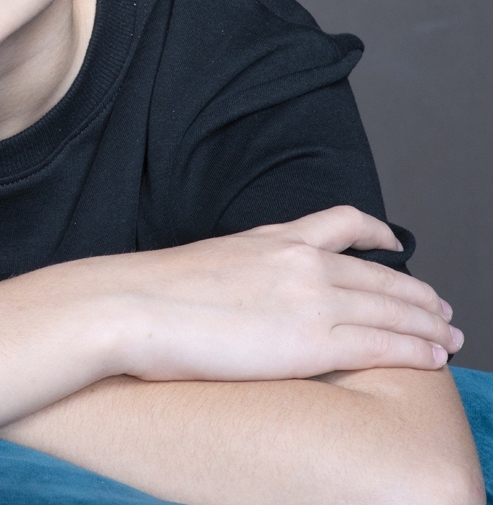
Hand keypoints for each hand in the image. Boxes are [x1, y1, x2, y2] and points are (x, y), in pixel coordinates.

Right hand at [99, 206, 462, 381]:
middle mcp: (298, 260)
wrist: (133, 306)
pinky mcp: (312, 340)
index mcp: (270, 238)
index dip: (377, 233)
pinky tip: (433, 357)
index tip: (393, 241)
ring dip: (429, 322)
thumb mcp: (206, 262)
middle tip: (441, 307)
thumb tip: (240, 293)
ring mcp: (309, 299)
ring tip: (449, 335)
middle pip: (379, 272)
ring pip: (392, 307)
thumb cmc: (152, 292)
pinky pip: (384, 344)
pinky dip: (417, 350)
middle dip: (418, 292)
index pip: (340, 224)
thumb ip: (239, 271)